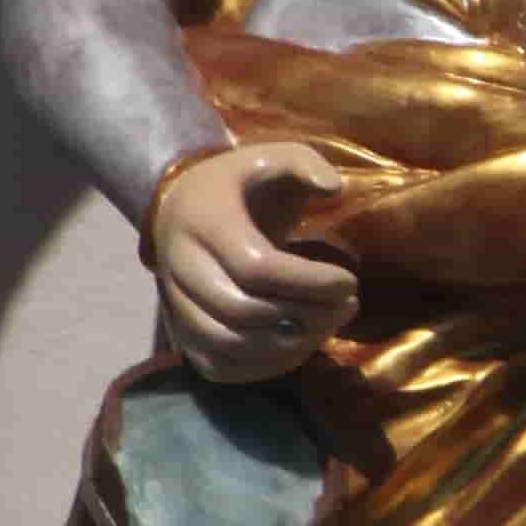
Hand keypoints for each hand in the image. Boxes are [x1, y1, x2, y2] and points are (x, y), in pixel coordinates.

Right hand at [149, 143, 358, 383]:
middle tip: (347, 306)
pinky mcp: (181, 335)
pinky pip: (219, 368)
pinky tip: (300, 346)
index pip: (256, 267)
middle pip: (242, 312)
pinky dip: (264, 368)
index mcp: (205, 222)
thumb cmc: (238, 185)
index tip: (349, 281)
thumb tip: (336, 189)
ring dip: (288, 347)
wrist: (180, 208)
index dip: (309, 282)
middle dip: (305, 317)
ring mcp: (175, 305)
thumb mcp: (270, 157)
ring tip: (329, 325)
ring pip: (229, 346)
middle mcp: (181, 267)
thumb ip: (305, 162)